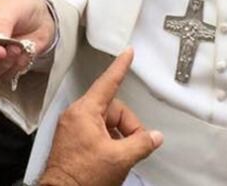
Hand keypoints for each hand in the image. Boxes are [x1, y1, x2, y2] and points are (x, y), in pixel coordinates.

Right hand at [0, 0, 55, 79]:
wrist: (43, 16)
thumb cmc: (21, 6)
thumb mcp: (8, 10)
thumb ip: (0, 26)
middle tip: (5, 51)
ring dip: (6, 63)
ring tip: (19, 47)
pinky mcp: (4, 66)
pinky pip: (7, 75)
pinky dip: (17, 66)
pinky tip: (23, 52)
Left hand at [39, 48, 162, 185]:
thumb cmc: (83, 176)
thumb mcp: (119, 158)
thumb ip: (141, 143)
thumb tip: (154, 137)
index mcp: (84, 112)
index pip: (107, 83)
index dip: (120, 67)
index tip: (128, 52)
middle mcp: (76, 115)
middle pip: (112, 109)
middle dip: (127, 126)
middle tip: (134, 147)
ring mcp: (72, 127)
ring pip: (106, 122)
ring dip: (119, 136)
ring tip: (120, 157)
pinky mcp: (72, 139)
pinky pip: (96, 132)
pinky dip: (109, 141)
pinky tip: (112, 158)